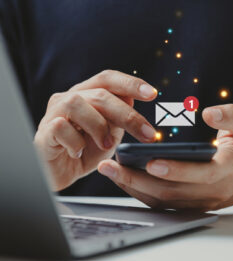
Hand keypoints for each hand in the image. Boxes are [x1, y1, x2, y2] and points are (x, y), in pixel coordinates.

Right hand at [34, 70, 156, 190]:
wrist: (61, 173)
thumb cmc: (85, 151)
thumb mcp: (109, 134)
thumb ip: (117, 118)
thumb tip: (131, 100)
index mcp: (86, 95)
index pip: (107, 79)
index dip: (130, 83)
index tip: (152, 94)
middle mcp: (69, 98)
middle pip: (99, 94)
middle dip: (127, 115)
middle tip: (147, 134)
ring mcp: (54, 113)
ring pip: (76, 104)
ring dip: (99, 127)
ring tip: (107, 146)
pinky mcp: (44, 131)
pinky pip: (60, 127)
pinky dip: (76, 142)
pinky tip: (79, 153)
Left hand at [98, 104, 232, 210]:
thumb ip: (230, 117)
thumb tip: (208, 113)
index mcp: (225, 171)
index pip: (199, 175)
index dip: (175, 170)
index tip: (150, 162)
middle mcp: (210, 192)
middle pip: (170, 192)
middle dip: (137, 181)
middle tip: (110, 167)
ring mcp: (198, 202)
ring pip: (162, 201)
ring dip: (133, 188)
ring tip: (110, 172)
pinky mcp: (190, 205)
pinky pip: (162, 203)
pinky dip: (141, 193)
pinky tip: (124, 180)